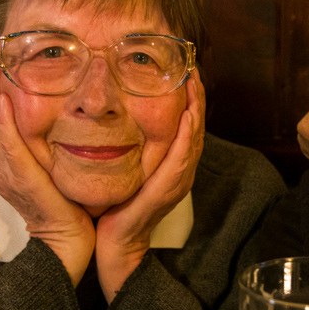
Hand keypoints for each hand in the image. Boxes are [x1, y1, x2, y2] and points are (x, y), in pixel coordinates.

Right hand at [0, 65, 94, 285]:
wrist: (70, 244)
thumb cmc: (67, 207)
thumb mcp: (53, 170)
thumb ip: (49, 148)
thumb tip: (60, 119)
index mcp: (8, 164)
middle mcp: (2, 167)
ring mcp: (8, 174)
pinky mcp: (21, 181)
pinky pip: (8, 147)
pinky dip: (2, 121)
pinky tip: (2, 97)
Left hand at [95, 72, 205, 302]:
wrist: (112, 242)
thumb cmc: (115, 205)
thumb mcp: (123, 167)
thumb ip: (126, 143)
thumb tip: (111, 111)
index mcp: (171, 163)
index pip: (185, 123)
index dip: (189, 97)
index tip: (184, 69)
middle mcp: (180, 169)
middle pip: (195, 125)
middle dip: (197, 96)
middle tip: (193, 67)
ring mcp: (177, 180)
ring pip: (193, 137)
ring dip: (197, 108)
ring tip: (195, 82)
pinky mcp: (168, 190)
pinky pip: (181, 158)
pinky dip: (187, 135)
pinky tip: (187, 115)